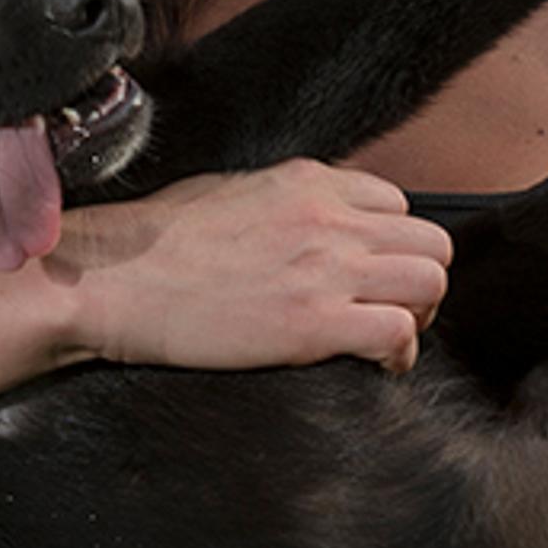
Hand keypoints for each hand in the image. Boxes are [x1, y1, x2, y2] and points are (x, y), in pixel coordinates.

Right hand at [43, 162, 450, 373]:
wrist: (116, 279)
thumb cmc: (155, 242)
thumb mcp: (229, 190)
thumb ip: (283, 201)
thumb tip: (307, 221)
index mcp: (309, 183)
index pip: (398, 203)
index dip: (393, 244)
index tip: (376, 272)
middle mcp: (328, 219)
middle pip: (431, 242)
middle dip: (421, 279)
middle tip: (394, 308)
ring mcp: (326, 269)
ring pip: (431, 282)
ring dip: (419, 315)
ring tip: (388, 336)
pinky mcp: (315, 322)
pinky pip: (399, 333)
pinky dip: (399, 354)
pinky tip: (376, 364)